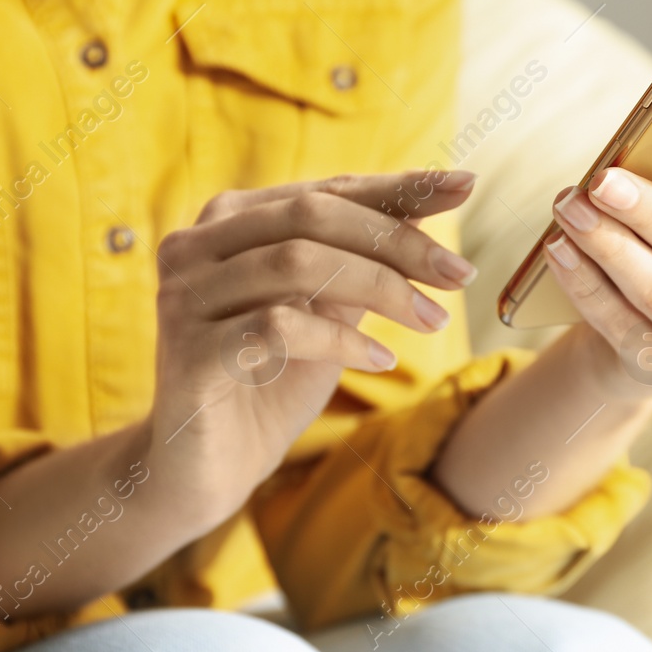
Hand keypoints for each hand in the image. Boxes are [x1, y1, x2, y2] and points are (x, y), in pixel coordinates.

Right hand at [147, 169, 477, 523]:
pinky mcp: (189, 351)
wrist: (206, 467)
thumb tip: (436, 197)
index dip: (399, 187)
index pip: (327, 189)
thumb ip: (365, 257)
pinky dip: (340, 341)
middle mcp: (196, 244)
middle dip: (397, 241)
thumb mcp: (329, 309)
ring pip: (297, 262)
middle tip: (460, 274)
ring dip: (381, 289)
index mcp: (230, 218)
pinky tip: (379, 361)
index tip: (467, 184)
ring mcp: (185, 296)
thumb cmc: (272, 381)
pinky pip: (278, 327)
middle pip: (313, 215)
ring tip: (430, 321)